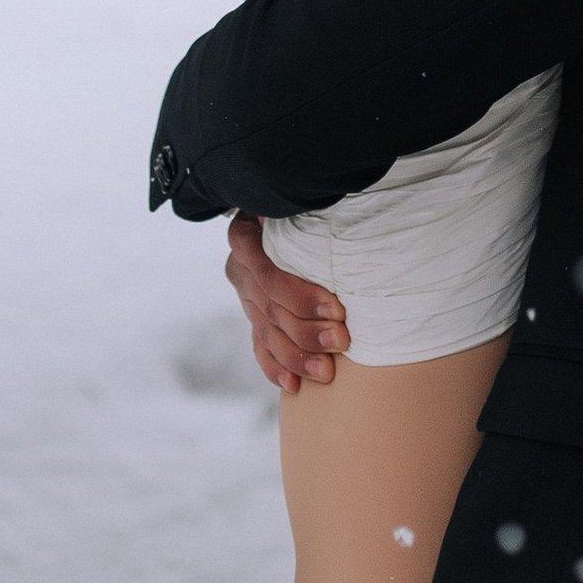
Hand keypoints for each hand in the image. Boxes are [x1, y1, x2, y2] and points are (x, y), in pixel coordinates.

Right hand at [223, 212, 348, 393]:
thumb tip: (339, 201)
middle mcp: (241, 268)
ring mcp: (244, 295)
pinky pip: (259, 346)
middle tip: (341, 342)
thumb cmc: (298, 200)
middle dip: (308, 331)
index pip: (270, 275)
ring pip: (267, 332)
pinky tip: (294, 384)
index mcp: (246, 235)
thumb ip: (305, 205)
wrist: (274, 204)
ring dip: (297, 356)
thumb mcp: (295, 197)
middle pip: (272, 309)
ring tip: (326, 371)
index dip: (302, 296)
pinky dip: (276, 367)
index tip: (337, 308)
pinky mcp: (252, 315)